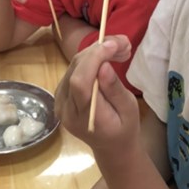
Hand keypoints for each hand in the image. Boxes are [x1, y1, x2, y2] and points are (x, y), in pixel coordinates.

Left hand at [55, 37, 139, 151]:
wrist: (110, 146)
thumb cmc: (124, 129)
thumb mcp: (129, 111)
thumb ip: (114, 90)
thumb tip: (103, 66)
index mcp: (83, 118)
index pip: (80, 83)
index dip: (94, 59)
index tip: (113, 44)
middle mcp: (65, 109)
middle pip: (76, 70)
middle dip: (98, 51)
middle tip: (123, 43)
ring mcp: (60, 101)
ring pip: (74, 66)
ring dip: (95, 52)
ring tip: (119, 48)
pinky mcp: (61, 93)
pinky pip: (73, 69)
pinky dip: (90, 59)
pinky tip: (107, 56)